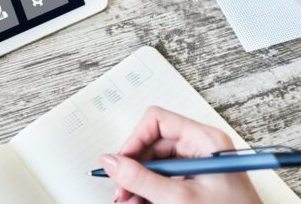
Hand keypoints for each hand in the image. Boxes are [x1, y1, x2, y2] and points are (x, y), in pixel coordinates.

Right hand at [98, 106, 260, 203]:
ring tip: (130, 201)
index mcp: (205, 140)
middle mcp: (201, 148)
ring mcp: (198, 166)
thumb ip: (141, 179)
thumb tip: (111, 161)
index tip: (121, 163)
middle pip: (152, 145)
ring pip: (155, 164)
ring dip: (138, 183)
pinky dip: (149, 191)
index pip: (157, 121)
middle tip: (121, 190)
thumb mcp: (178, 198)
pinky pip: (163, 179)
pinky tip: (142, 203)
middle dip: (133, 168)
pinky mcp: (195, 183)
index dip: (135, 140)